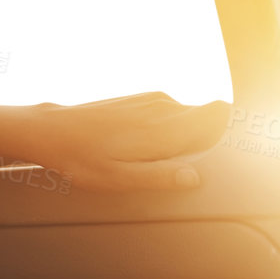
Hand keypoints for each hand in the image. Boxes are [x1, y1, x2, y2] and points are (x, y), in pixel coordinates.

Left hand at [31, 92, 228, 192]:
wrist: (48, 130)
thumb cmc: (81, 158)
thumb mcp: (118, 178)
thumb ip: (159, 176)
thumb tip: (195, 177)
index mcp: (163, 127)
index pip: (219, 113)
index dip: (231, 129)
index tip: (229, 150)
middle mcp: (162, 107)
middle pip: (208, 119)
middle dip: (209, 140)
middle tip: (185, 164)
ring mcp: (151, 100)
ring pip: (189, 117)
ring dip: (187, 136)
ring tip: (159, 159)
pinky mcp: (140, 100)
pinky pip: (171, 113)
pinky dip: (170, 129)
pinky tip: (146, 147)